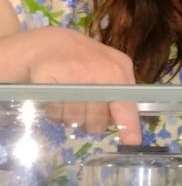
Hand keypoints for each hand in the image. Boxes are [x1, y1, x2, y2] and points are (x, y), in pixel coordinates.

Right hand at [1, 27, 140, 141]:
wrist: (47, 44)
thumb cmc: (83, 60)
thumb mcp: (110, 69)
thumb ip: (120, 95)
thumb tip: (128, 128)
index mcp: (117, 70)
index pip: (126, 104)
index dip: (128, 126)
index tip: (131, 141)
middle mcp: (97, 71)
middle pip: (98, 121)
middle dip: (91, 123)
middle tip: (85, 110)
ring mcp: (71, 74)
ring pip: (75, 120)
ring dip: (71, 118)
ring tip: (69, 101)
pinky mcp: (47, 78)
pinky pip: (55, 113)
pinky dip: (55, 112)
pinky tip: (57, 98)